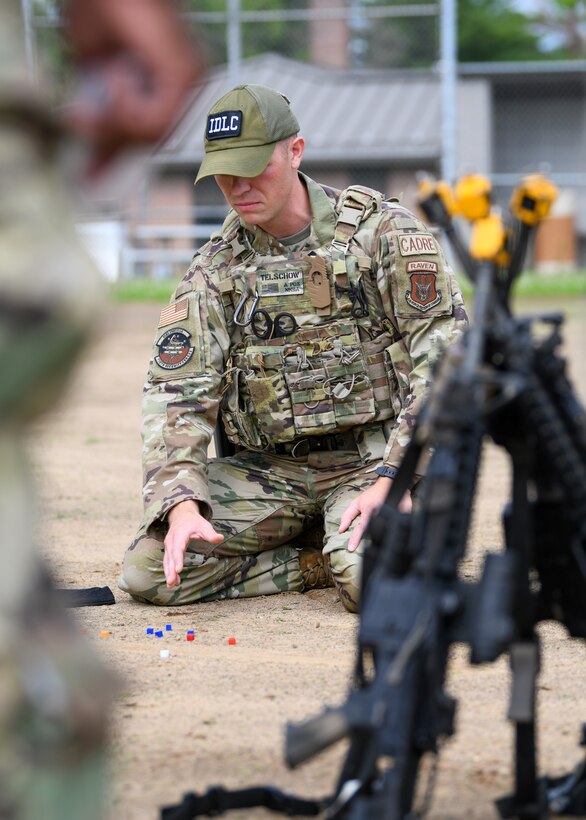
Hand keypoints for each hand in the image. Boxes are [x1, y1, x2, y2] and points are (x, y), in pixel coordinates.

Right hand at [64, 0, 202, 174]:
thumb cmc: (102, 9)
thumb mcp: (96, 72)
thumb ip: (100, 114)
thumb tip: (88, 149)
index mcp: (172, 82)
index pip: (148, 131)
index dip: (114, 158)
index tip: (89, 181)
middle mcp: (189, 82)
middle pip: (152, 136)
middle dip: (111, 135)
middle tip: (79, 122)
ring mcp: (191, 78)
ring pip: (155, 132)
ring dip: (118, 116)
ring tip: (104, 84)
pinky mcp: (184, 73)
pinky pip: (156, 119)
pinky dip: (127, 105)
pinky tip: (118, 77)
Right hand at [164, 500, 223, 588]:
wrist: (181, 516)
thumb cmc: (194, 522)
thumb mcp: (204, 525)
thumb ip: (210, 534)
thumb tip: (221, 538)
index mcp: (179, 535)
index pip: (178, 548)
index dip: (178, 559)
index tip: (178, 570)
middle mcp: (171, 541)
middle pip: (171, 557)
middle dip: (170, 570)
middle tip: (171, 582)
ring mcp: (168, 546)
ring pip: (167, 561)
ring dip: (168, 573)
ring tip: (171, 585)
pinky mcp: (168, 550)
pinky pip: (167, 561)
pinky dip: (168, 571)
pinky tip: (173, 581)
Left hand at [339, 478, 411, 552]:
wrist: (390, 483)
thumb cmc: (372, 495)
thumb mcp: (357, 503)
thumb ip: (347, 516)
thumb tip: (341, 530)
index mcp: (369, 509)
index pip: (361, 527)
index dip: (356, 538)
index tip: (351, 548)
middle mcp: (381, 511)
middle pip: (376, 530)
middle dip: (372, 538)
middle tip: (370, 542)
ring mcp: (394, 511)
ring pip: (388, 529)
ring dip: (384, 533)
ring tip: (383, 531)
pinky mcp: (405, 512)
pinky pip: (400, 525)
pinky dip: (395, 529)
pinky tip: (394, 528)